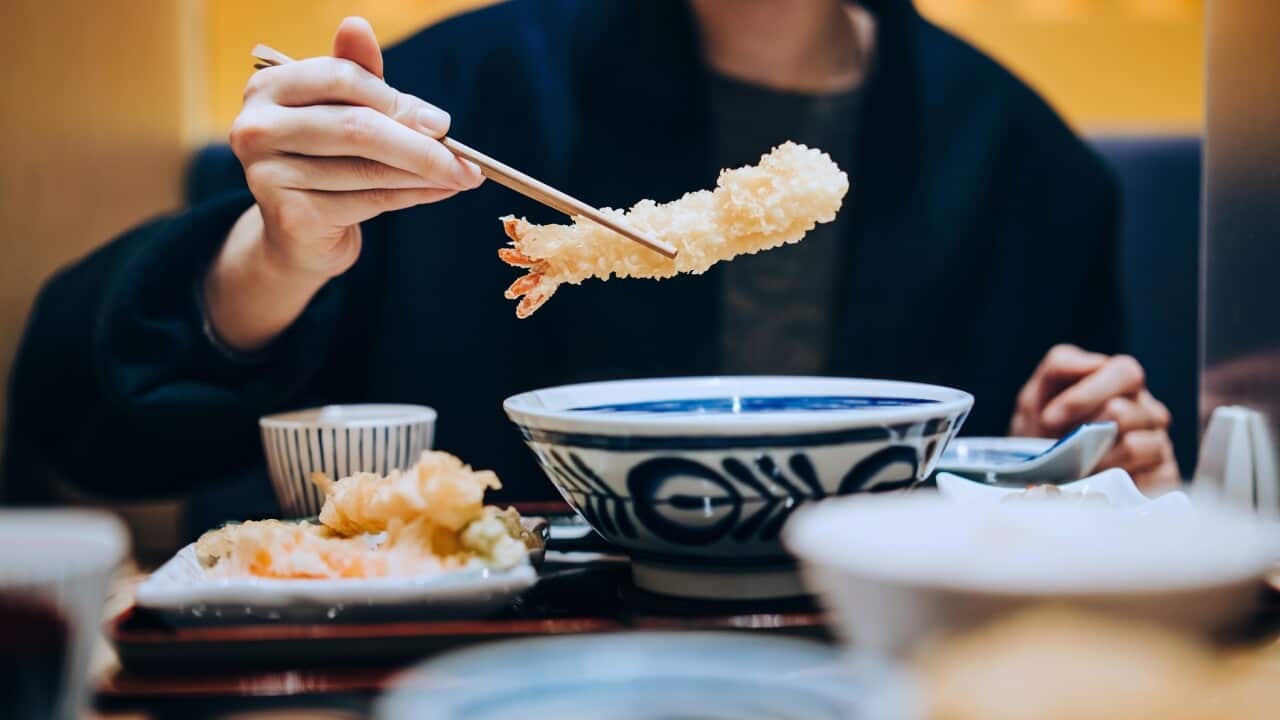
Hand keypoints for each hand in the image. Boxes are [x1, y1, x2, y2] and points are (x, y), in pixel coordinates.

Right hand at [205, 17, 481, 350]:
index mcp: (268, 88)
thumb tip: (359, 25)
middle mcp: (257, 128)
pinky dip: (412, 197)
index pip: (340, 78)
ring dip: (425, 174)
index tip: (442, 122)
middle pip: (357, 128)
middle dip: (420, 144)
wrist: (299, 232)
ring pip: (368, 170)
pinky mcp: (292, 217)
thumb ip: (357, 74)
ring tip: (463, 176)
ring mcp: (268, 176)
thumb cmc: (326, 159)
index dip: (396, 100)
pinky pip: (368, 202)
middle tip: (467, 159)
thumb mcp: (342, 110)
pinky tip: (440, 192)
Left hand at [1010, 344, 1178, 492]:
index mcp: (1121, 383)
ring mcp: (1159, 444)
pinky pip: (1144, 477)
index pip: (1125, 372)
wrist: (1040, 482)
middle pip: (1124, 411)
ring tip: (1072, 467)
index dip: (1084, 395)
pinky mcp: (1164, 477)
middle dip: (1082, 430)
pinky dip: (1110, 481)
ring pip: (1133, 445)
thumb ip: (1059, 367)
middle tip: (1058, 444)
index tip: (1048, 418)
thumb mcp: (1036, 397)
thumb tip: (1092, 365)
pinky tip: (1094, 481)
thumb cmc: (1041, 434)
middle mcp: (1146, 410)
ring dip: (1092, 460)